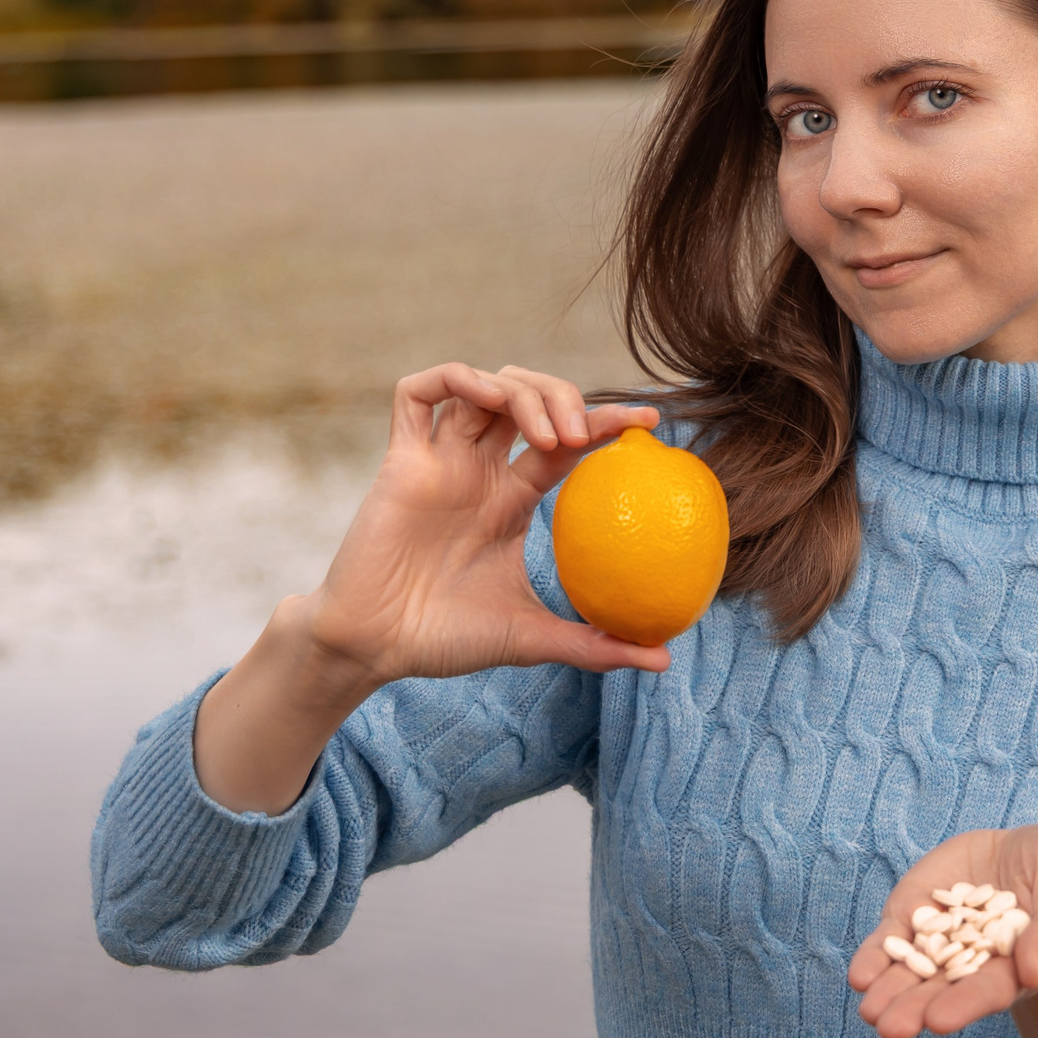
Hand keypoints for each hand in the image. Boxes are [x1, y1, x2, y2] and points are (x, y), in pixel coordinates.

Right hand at [301, 363, 671, 685]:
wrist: (374, 648)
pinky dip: (457, 377)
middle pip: (527, 397)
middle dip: (564, 396)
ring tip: (549, 434)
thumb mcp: (531, 638)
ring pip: (483, 385)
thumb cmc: (445, 641)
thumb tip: (663, 659)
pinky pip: (416, 394)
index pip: (566, 443)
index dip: (606, 422)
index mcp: (510, 499)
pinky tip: (488, 398)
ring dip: (522, 390)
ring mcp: (438, 460)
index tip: (649, 424)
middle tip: (582, 434)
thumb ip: (595, 645)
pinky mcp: (399, 460)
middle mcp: (478, 471)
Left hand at [849, 824, 1037, 1037]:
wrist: (1028, 851)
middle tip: (892, 1029)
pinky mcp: (915, 913)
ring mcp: (939, 940)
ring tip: (870, 1012)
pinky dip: (875, 958)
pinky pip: (891, 940)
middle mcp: (973, 964)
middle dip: (916, 1010)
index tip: (939, 1022)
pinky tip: (860, 976)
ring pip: (909, 973)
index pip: (989, 992)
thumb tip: (1032, 972)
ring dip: (888, 993)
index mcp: (1016, 969)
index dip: (965, 1006)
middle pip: (942, 992)